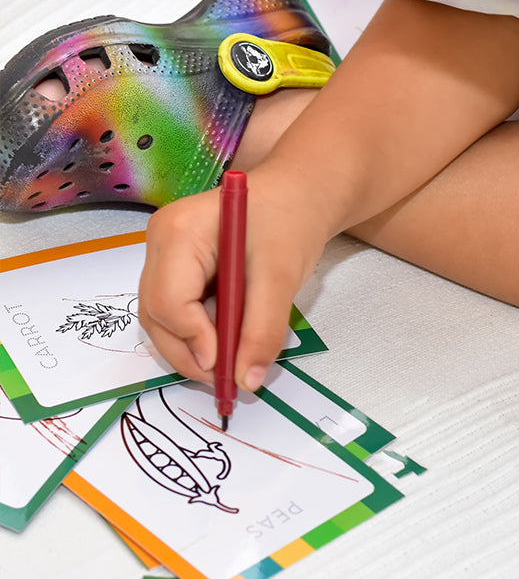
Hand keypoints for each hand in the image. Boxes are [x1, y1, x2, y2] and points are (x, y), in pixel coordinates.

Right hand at [138, 164, 331, 390]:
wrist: (299, 196)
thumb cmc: (290, 222)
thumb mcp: (281, 277)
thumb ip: (262, 330)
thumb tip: (247, 380)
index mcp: (179, 232)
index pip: (168, 299)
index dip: (193, 339)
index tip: (226, 368)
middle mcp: (160, 243)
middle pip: (157, 314)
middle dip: (189, 354)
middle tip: (228, 382)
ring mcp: (165, 257)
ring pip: (163, 320)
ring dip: (194, 350)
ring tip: (230, 369)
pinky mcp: (178, 271)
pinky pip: (178, 313)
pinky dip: (200, 336)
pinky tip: (227, 347)